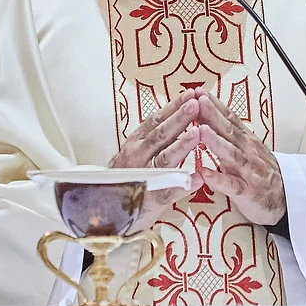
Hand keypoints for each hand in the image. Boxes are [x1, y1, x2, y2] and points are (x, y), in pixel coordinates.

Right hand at [112, 93, 208, 213]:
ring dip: (182, 146)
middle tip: (195, 105)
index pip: (155, 121)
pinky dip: (183, 185)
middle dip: (179, 119)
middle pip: (160, 135)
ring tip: (198, 134)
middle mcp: (136, 156)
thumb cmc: (128, 176)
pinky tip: (199, 179)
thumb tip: (178, 112)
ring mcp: (142, 177)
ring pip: (164, 159)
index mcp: (135, 143)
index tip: (190, 94)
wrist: (106, 210)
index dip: (173, 107)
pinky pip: (168, 191)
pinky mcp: (150, 200)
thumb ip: (155, 136)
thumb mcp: (137, 152)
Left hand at [188, 93, 286, 226]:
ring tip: (201, 130)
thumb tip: (204, 117)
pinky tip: (204, 173)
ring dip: (216, 141)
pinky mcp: (248, 192)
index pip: (230, 118)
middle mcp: (248, 151)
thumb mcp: (248, 149)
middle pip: (229, 131)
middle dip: (213, 115)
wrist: (286, 198)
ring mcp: (248, 171)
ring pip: (231, 154)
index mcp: (246, 140)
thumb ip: (229, 135)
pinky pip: (232, 185)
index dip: (215, 105)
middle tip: (198, 101)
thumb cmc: (261, 172)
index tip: (199, 91)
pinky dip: (218, 179)